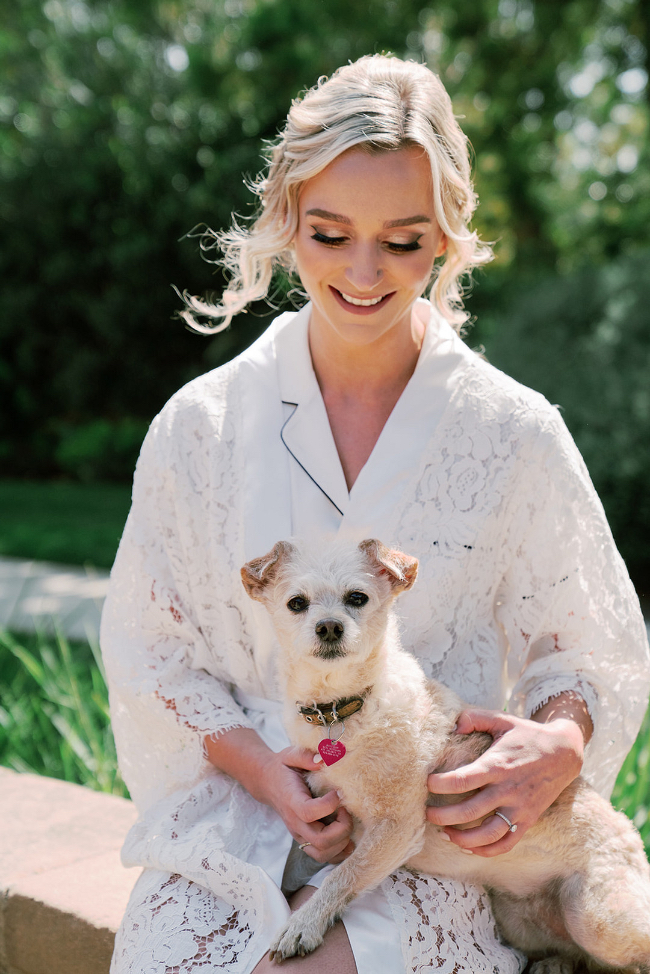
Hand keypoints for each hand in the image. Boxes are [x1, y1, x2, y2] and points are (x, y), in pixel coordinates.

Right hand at [262, 746, 353, 864]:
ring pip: (323, 854)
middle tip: (346, 809)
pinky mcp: (305, 840)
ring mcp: (300, 834)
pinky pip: (323, 856)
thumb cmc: (282, 769)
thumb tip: (323, 760)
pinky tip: (347, 836)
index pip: (309, 812)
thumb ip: (305, 756)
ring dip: (342, 842)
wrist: (267, 784)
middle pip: (320, 840)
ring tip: (346, 821)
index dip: (329, 805)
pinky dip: (339, 852)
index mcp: (292, 800)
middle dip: (343, 828)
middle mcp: (295, 823)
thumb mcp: (290, 755)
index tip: (339, 792)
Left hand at [426, 709, 585, 856]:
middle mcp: (507, 789)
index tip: (426, 783)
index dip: (440, 784)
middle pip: (469, 812)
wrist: (564, 753)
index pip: (463, 779)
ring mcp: (519, 808)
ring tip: (444, 832)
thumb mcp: (502, 719)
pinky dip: (486, 851)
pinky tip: (469, 847)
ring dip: (462, 839)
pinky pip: (506, 844)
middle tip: (426, 812)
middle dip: (442, 816)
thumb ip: (475, 717)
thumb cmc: (527, 735)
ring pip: (487, 834)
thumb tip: (453, 726)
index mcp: (497, 765)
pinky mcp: (528, 820)